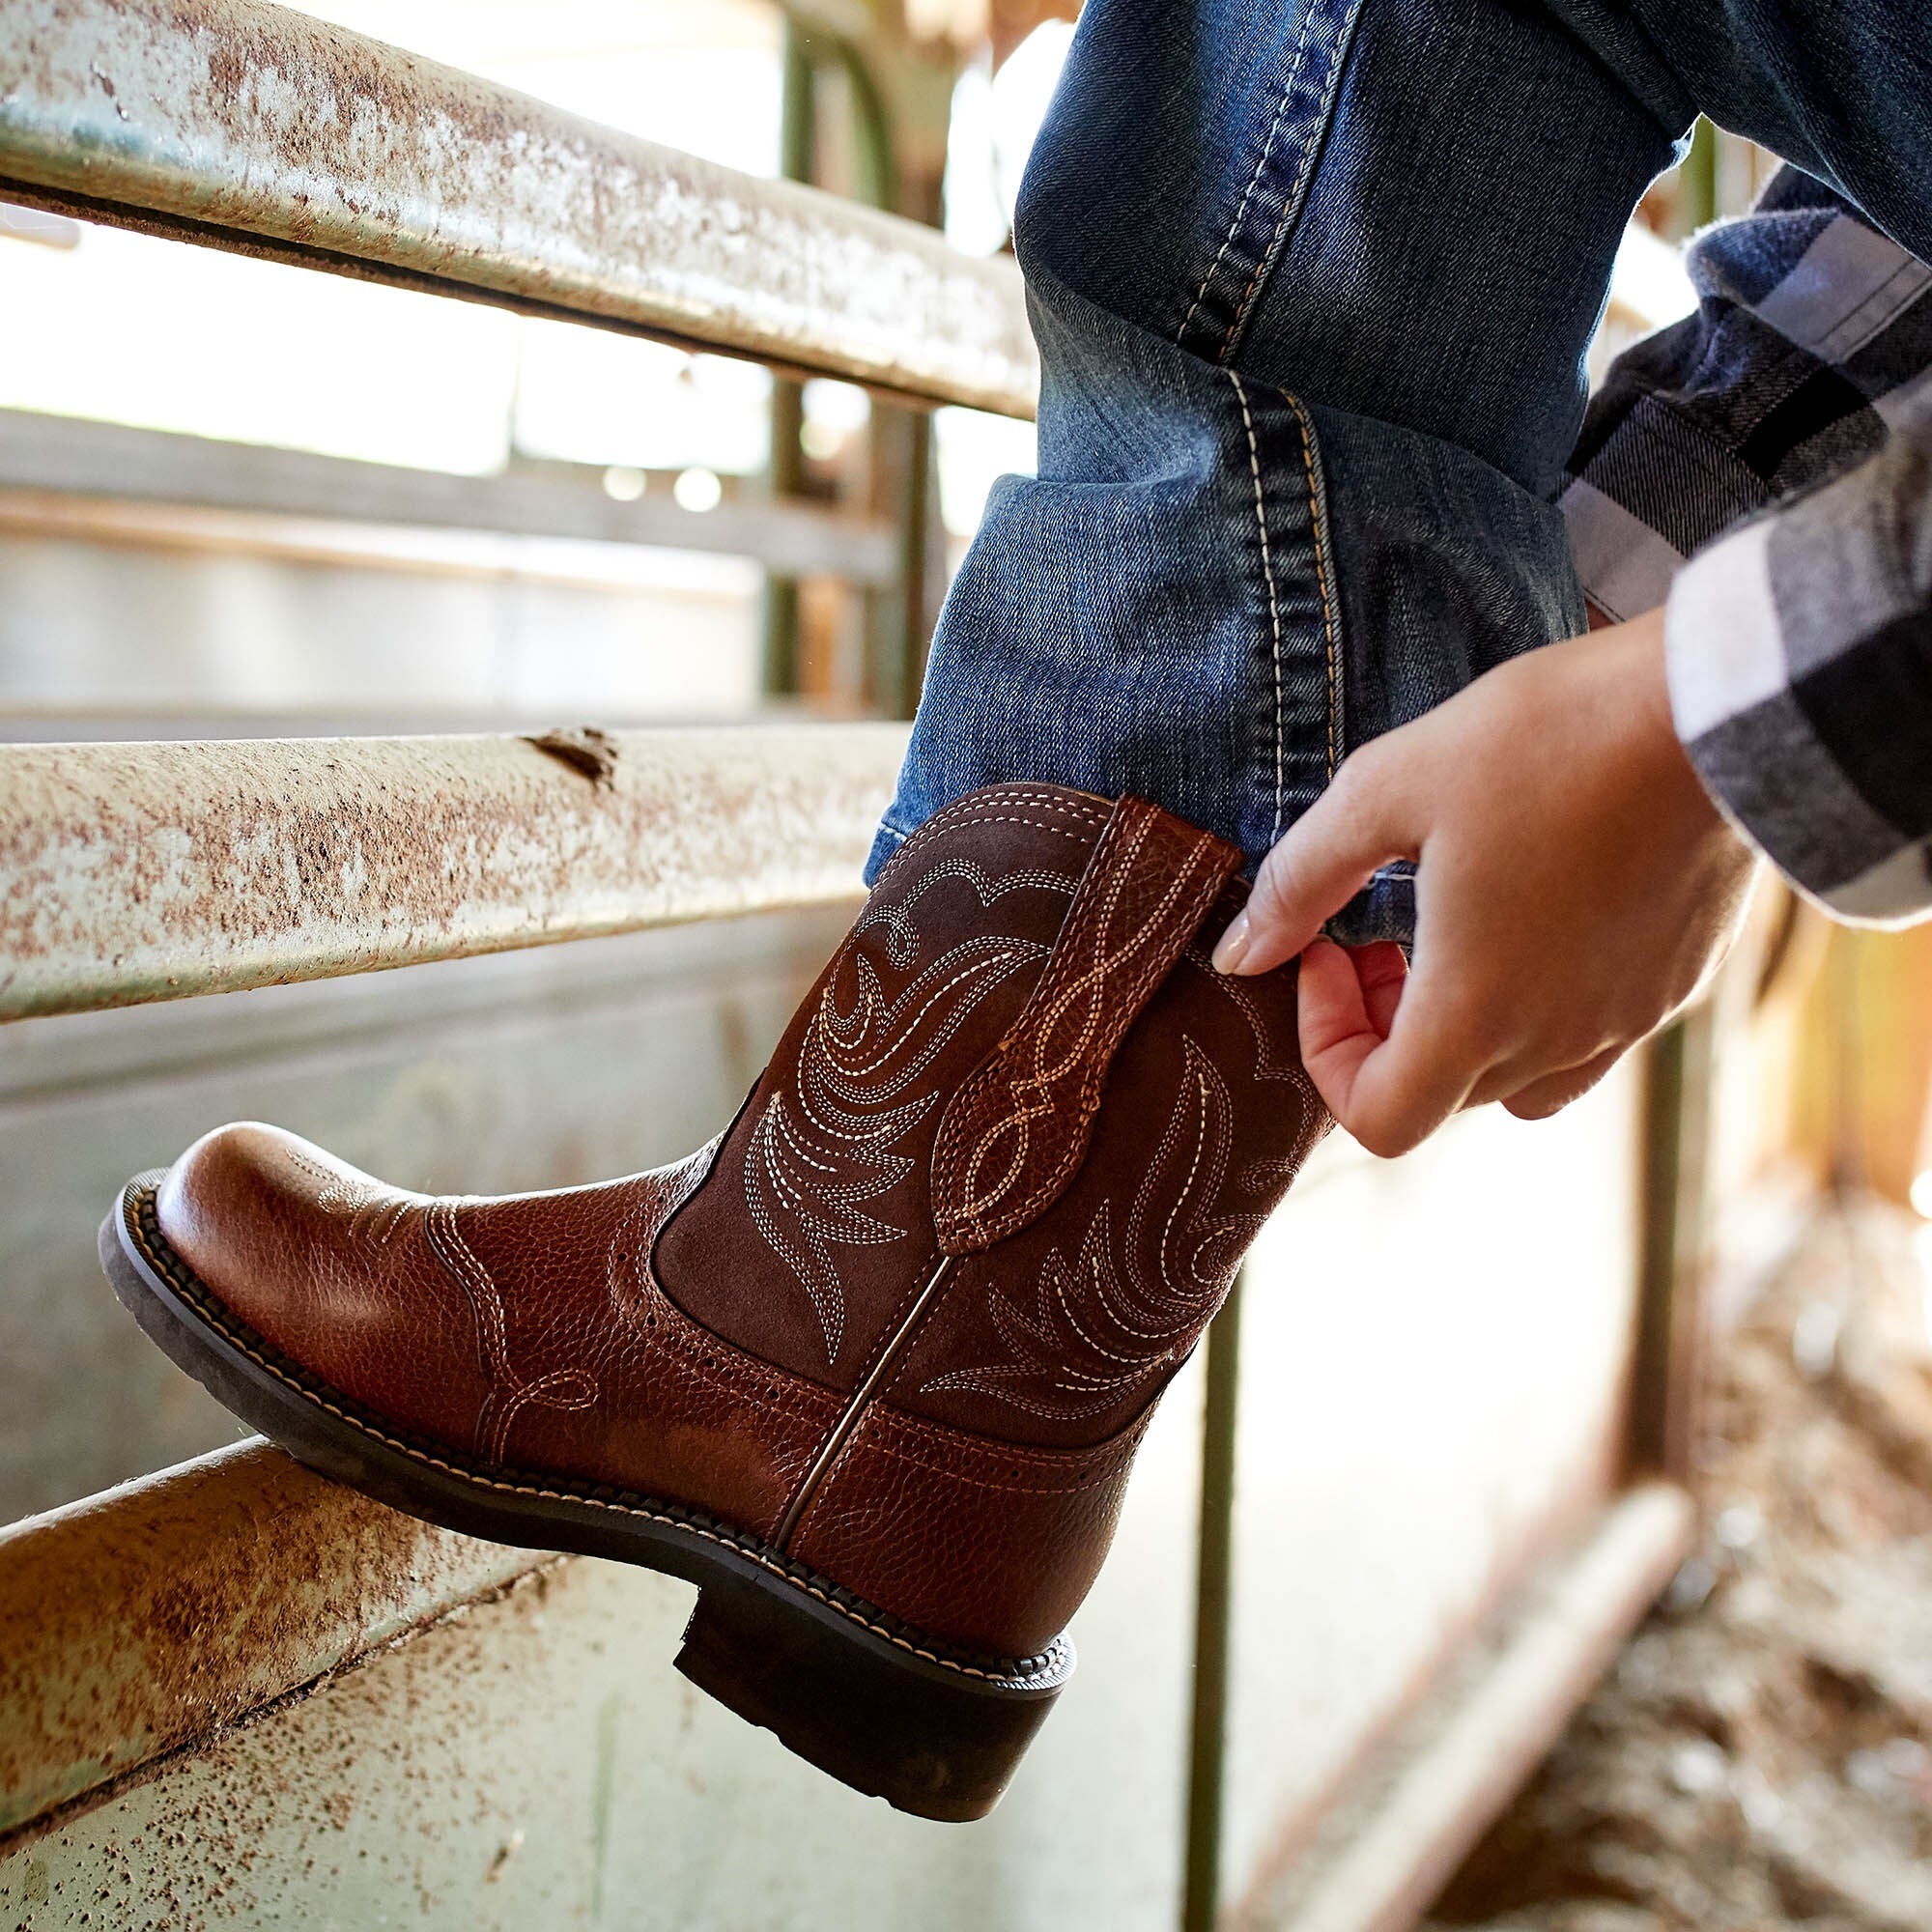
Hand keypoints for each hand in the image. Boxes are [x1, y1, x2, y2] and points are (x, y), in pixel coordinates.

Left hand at [1209, 607, 1757, 1156]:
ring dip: (1457, 1025)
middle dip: (1379, 1027)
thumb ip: (1300, 880)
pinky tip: (1530, 909)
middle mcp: (1555, 1041)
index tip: (1328, 955)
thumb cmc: (1544, 739)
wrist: (1716, 704)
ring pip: (1515, 1078)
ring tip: (1448, 926)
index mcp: (1475, 1013)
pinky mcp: (1676, 986)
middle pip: (1439, 1094)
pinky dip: (1535, 1005)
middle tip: (1369, 932)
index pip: (1376, 1119)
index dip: (1326, 1054)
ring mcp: (1626, 1021)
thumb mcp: (1388, 789)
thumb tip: (1239, 953)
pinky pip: (1587, 1038)